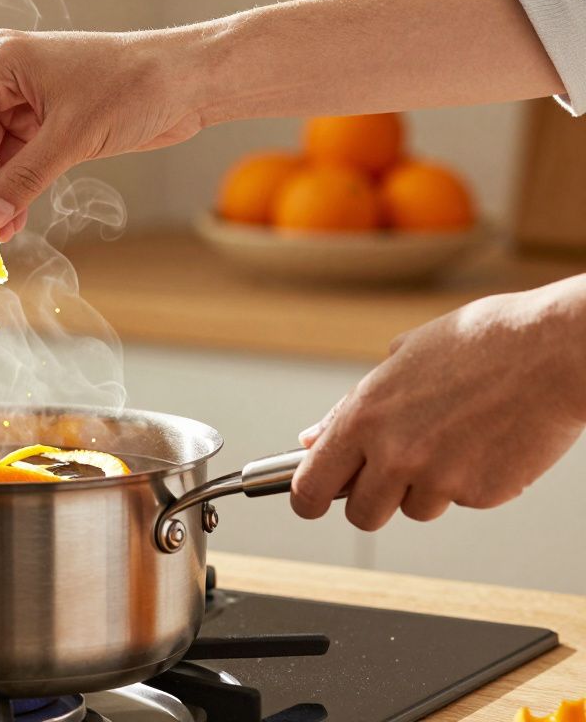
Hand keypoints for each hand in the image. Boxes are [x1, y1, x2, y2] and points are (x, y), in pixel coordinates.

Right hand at [0, 29, 205, 239]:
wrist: (187, 82)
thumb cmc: (135, 85)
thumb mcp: (72, 137)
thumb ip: (24, 179)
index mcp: (1, 63)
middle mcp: (7, 79)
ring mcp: (26, 100)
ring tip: (3, 231)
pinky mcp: (47, 121)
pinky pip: (17, 160)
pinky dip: (16, 188)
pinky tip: (16, 216)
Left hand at [292, 276, 585, 530]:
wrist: (554, 350)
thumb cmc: (482, 344)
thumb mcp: (400, 359)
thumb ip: (351, 407)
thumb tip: (313, 438)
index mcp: (365, 417)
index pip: (311, 483)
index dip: (306, 499)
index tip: (309, 502)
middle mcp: (395, 453)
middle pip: (361, 515)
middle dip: (371, 502)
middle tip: (390, 477)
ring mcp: (439, 478)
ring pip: (414, 510)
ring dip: (426, 488)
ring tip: (454, 439)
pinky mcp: (481, 494)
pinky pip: (462, 502)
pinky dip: (469, 481)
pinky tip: (486, 442)